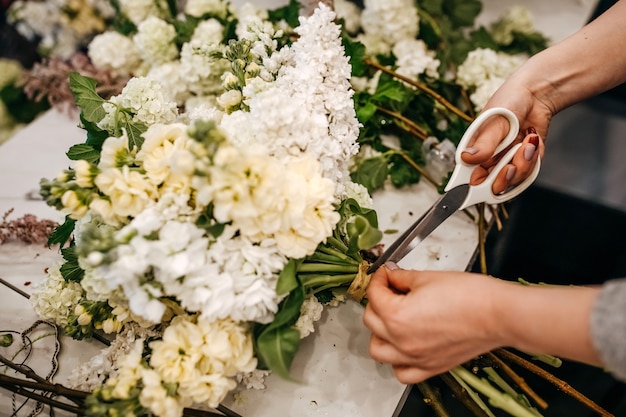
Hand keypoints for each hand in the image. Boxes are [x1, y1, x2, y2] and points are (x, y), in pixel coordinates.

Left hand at [363, 263, 602, 383]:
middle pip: (371, 321)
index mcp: (397, 316)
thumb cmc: (469, 295)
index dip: (379, 279)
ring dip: (380, 333)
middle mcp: (401, 341)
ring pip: (379, 350)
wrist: (497, 314)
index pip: (374, 295)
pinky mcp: (430, 368)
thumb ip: (402, 278)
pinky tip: (404, 345)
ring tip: (392, 318)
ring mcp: (415, 358)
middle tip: (391, 290)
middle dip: (378, 301)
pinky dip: (397, 360)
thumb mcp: (428, 277)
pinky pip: (401, 372)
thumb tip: (390, 276)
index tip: (387, 274)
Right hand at [462, 79, 550, 193]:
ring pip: (513, 181)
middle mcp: (488, 161)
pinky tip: (532, 142)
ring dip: (523, 164)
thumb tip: (467, 158)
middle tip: (510, 166)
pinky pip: (530, 173)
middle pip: (492, 187)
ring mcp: (506, 163)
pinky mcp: (523, 163)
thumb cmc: (508, 103)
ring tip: (526, 143)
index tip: (480, 189)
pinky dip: (533, 159)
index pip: (467, 180)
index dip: (473, 189)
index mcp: (473, 154)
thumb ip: (483, 143)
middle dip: (505, 177)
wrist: (535, 95)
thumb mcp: (493, 122)